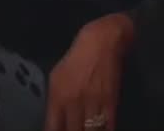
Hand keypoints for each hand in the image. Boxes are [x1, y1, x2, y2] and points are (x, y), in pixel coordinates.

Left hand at [46, 13, 134, 130]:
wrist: (102, 41)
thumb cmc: (77, 58)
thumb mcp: (57, 77)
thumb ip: (55, 101)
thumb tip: (55, 122)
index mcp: (58, 95)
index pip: (53, 127)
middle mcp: (73, 102)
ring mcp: (92, 103)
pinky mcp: (111, 102)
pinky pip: (107, 126)